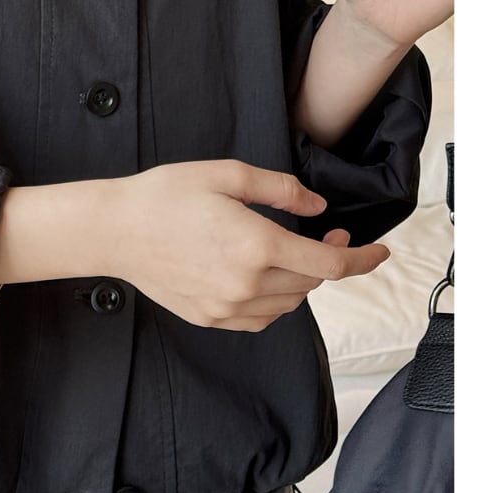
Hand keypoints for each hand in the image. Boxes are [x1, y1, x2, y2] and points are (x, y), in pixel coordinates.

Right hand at [111, 159, 386, 330]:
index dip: (362, 260)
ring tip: (284, 254)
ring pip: (288, 304)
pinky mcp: (210, 318)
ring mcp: (227, 306)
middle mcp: (247, 283)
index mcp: (256, 243)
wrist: (114, 230)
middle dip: (326, 262)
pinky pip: (259, 318)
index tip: (378, 252)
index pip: (329, 265)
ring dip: (299, 282)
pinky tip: (259, 278)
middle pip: (310, 285)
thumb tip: (316, 207)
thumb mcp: (225, 174)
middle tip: (322, 237)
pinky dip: (273, 301)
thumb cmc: (164, 195)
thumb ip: (279, 188)